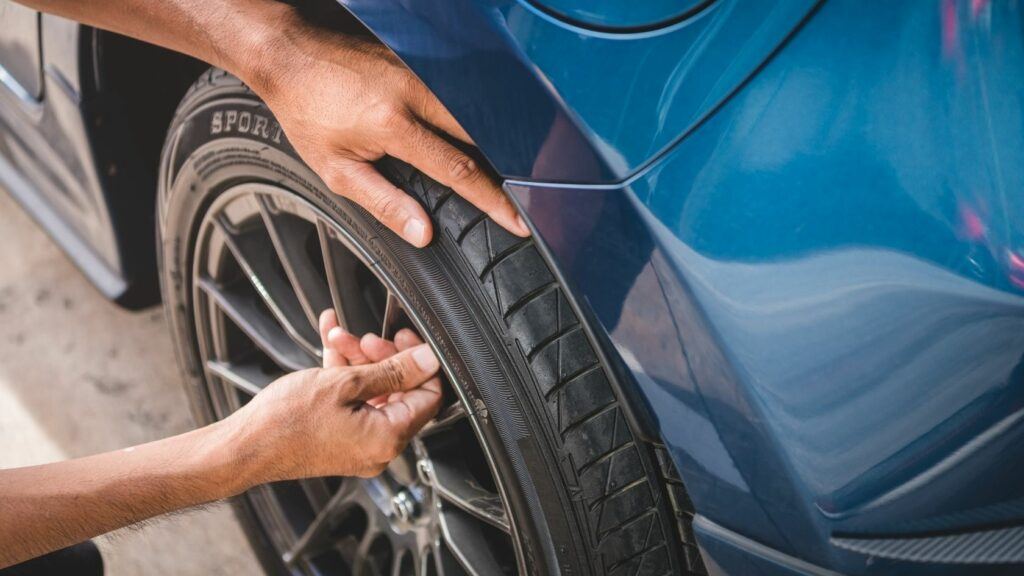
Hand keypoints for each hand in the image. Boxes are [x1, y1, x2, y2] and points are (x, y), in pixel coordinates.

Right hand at [222, 312, 442, 480]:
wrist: (243, 447)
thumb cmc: (285, 421)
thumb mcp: (344, 383)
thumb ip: (393, 370)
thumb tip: (429, 359)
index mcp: (388, 438)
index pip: (429, 396)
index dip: (420, 362)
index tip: (405, 339)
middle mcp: (380, 447)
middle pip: (400, 391)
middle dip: (381, 356)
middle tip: (364, 338)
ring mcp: (361, 444)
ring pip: (374, 392)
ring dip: (359, 360)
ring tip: (337, 337)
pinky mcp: (342, 438)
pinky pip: (354, 401)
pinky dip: (345, 374)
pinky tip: (331, 343)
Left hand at [243, 13, 528, 246]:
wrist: (290, 55)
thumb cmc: (308, 113)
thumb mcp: (337, 171)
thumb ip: (384, 203)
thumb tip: (423, 233)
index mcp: (394, 125)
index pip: (458, 170)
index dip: (493, 200)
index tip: (517, 220)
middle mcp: (415, 93)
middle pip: (480, 137)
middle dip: (505, 171)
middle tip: (522, 201)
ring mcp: (421, 72)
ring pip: (474, 114)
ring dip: (492, 145)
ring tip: (505, 177)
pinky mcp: (420, 62)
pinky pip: (458, 96)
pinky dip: (473, 121)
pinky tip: (476, 141)